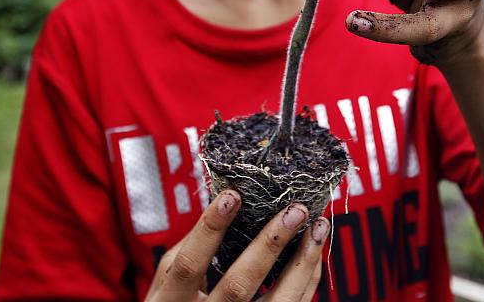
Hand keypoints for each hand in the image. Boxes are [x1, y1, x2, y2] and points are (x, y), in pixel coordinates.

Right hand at [146, 190, 329, 301]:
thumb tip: (220, 208)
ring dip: (302, 262)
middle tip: (294, 210)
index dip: (210, 229)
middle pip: (240, 285)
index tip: (233, 195)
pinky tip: (312, 252)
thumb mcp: (166, 287)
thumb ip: (185, 253)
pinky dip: (307, 278)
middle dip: (269, 244)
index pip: (189, 264)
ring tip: (317, 227)